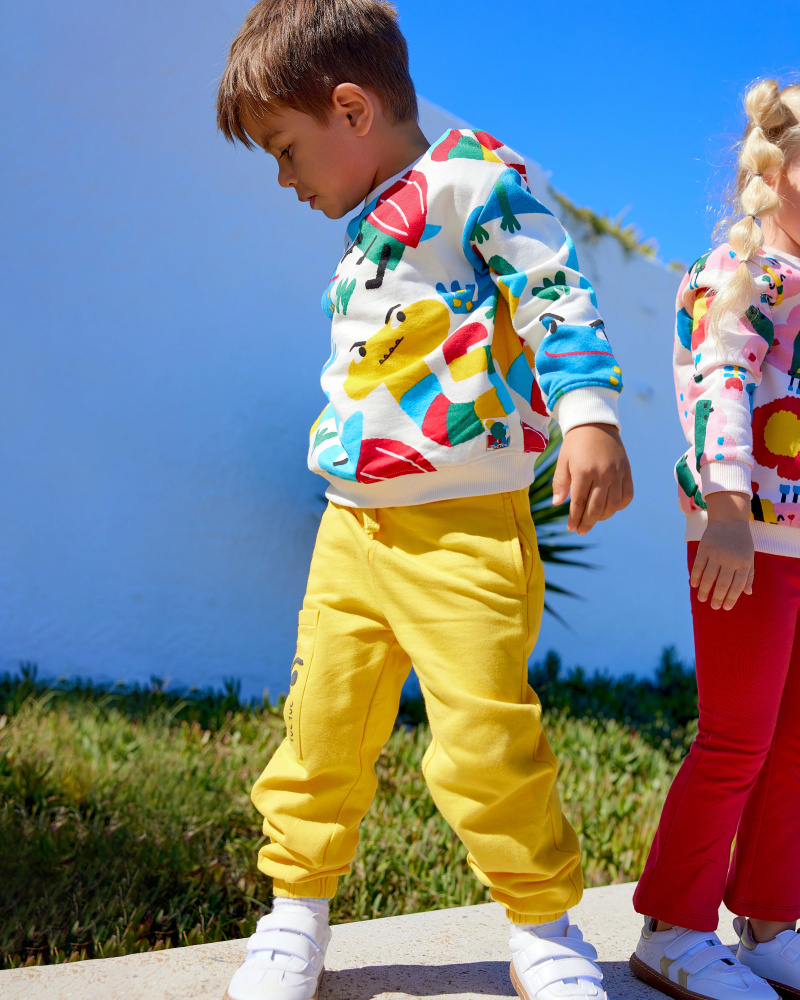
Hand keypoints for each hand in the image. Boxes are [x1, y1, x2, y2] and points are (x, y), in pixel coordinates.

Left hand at [552, 423, 632, 534]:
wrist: (595, 422)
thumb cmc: (575, 443)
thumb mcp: (563, 461)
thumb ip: (560, 483)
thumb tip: (558, 503)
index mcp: (583, 471)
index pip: (578, 502)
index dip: (574, 518)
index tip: (571, 528)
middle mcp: (602, 474)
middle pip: (596, 507)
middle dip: (587, 522)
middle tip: (581, 531)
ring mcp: (617, 473)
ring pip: (613, 505)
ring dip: (603, 517)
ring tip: (593, 519)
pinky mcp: (626, 471)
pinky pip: (627, 495)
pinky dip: (619, 506)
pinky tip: (610, 508)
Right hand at [692, 491, 753, 609]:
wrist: (729, 519)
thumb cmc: (741, 541)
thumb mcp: (749, 557)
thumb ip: (748, 575)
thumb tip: (747, 593)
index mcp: (743, 562)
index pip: (737, 585)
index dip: (731, 598)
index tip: (726, 607)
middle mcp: (730, 559)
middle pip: (722, 583)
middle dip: (717, 597)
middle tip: (713, 607)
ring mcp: (716, 553)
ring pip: (709, 577)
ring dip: (704, 590)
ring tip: (702, 599)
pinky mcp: (704, 548)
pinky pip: (698, 566)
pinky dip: (695, 577)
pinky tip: (694, 585)